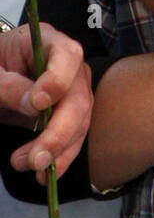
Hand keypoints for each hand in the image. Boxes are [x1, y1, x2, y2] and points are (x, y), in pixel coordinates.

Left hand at [1, 23, 92, 182]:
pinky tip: (45, 175)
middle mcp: (69, 67)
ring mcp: (73, 91)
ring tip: (27, 165)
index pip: (67, 55)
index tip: (37, 103)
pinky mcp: (70, 115)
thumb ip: (8, 85)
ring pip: (79, 124)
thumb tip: (34, 105)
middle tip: (36, 158)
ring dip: (56, 151)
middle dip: (59, 132)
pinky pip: (74, 138)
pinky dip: (61, 159)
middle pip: (78, 98)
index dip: (58, 80)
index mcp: (48, 42)